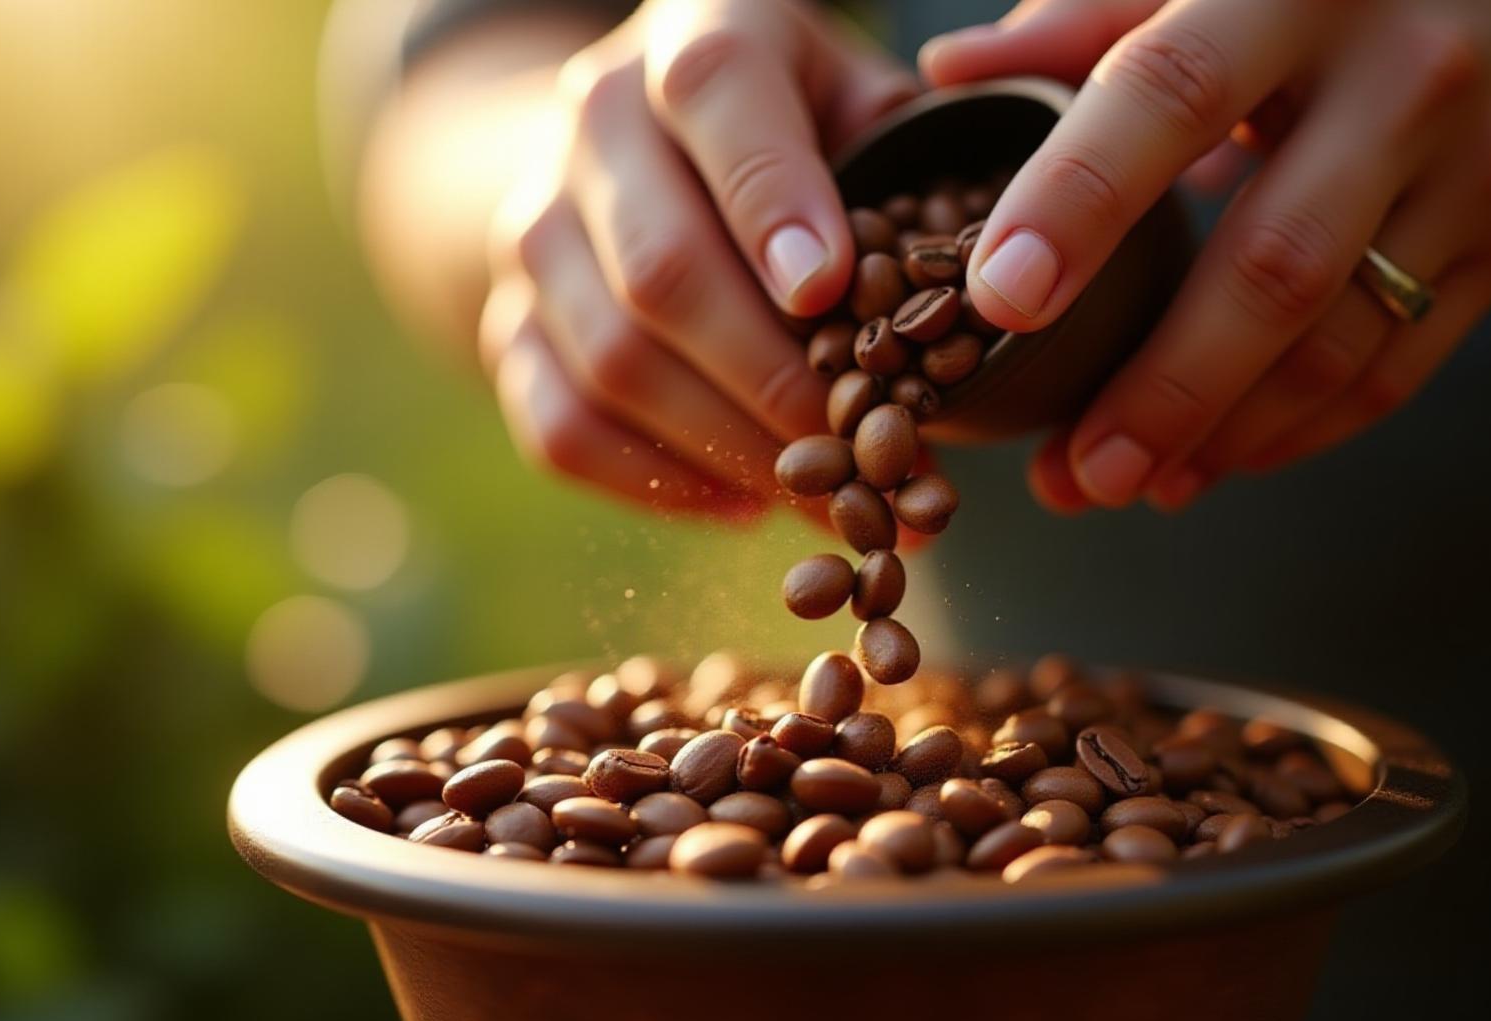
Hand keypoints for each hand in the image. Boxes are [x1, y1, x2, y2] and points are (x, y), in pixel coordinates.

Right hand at [480, 0, 914, 517]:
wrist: (639, 136)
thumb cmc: (799, 122)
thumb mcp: (860, 94)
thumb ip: (910, 152)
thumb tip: (982, 274)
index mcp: (696, 30)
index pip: (716, 98)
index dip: (773, 201)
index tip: (832, 295)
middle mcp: (594, 121)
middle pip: (661, 265)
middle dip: (771, 375)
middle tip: (864, 446)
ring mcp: (536, 227)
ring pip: (612, 360)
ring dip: (728, 446)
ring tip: (825, 494)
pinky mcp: (507, 324)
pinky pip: (561, 425)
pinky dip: (655, 483)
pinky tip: (742, 504)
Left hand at [923, 0, 1490, 510]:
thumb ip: (1093, 18)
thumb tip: (950, 77)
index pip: (1167, 94)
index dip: (1078, 201)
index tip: (1000, 301)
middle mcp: (1401, 73)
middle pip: (1271, 263)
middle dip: (1160, 388)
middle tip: (1069, 474)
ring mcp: (1476, 164)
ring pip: (1338, 340)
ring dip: (1218, 436)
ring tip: (1117, 484)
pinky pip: (1396, 366)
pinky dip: (1297, 430)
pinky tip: (1215, 461)